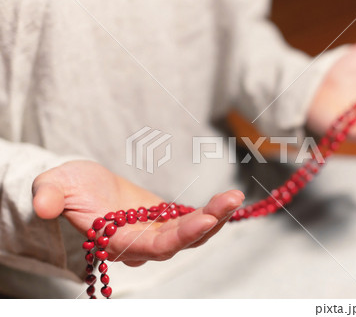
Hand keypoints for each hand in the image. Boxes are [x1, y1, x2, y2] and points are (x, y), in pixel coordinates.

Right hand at [32, 160, 243, 265]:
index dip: (180, 236)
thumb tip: (43, 206)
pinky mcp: (164, 219)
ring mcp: (155, 232)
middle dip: (209, 223)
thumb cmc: (67, 188)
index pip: (154, 247)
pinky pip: (192, 219)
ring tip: (235, 196)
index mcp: (117, 242)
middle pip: (181, 242)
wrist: (81, 187)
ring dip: (216, 216)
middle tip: (232, 199)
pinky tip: (228, 199)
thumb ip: (49, 196)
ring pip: (192, 232)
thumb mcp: (54, 186)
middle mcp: (141, 244)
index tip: (205, 219)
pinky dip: (211, 211)